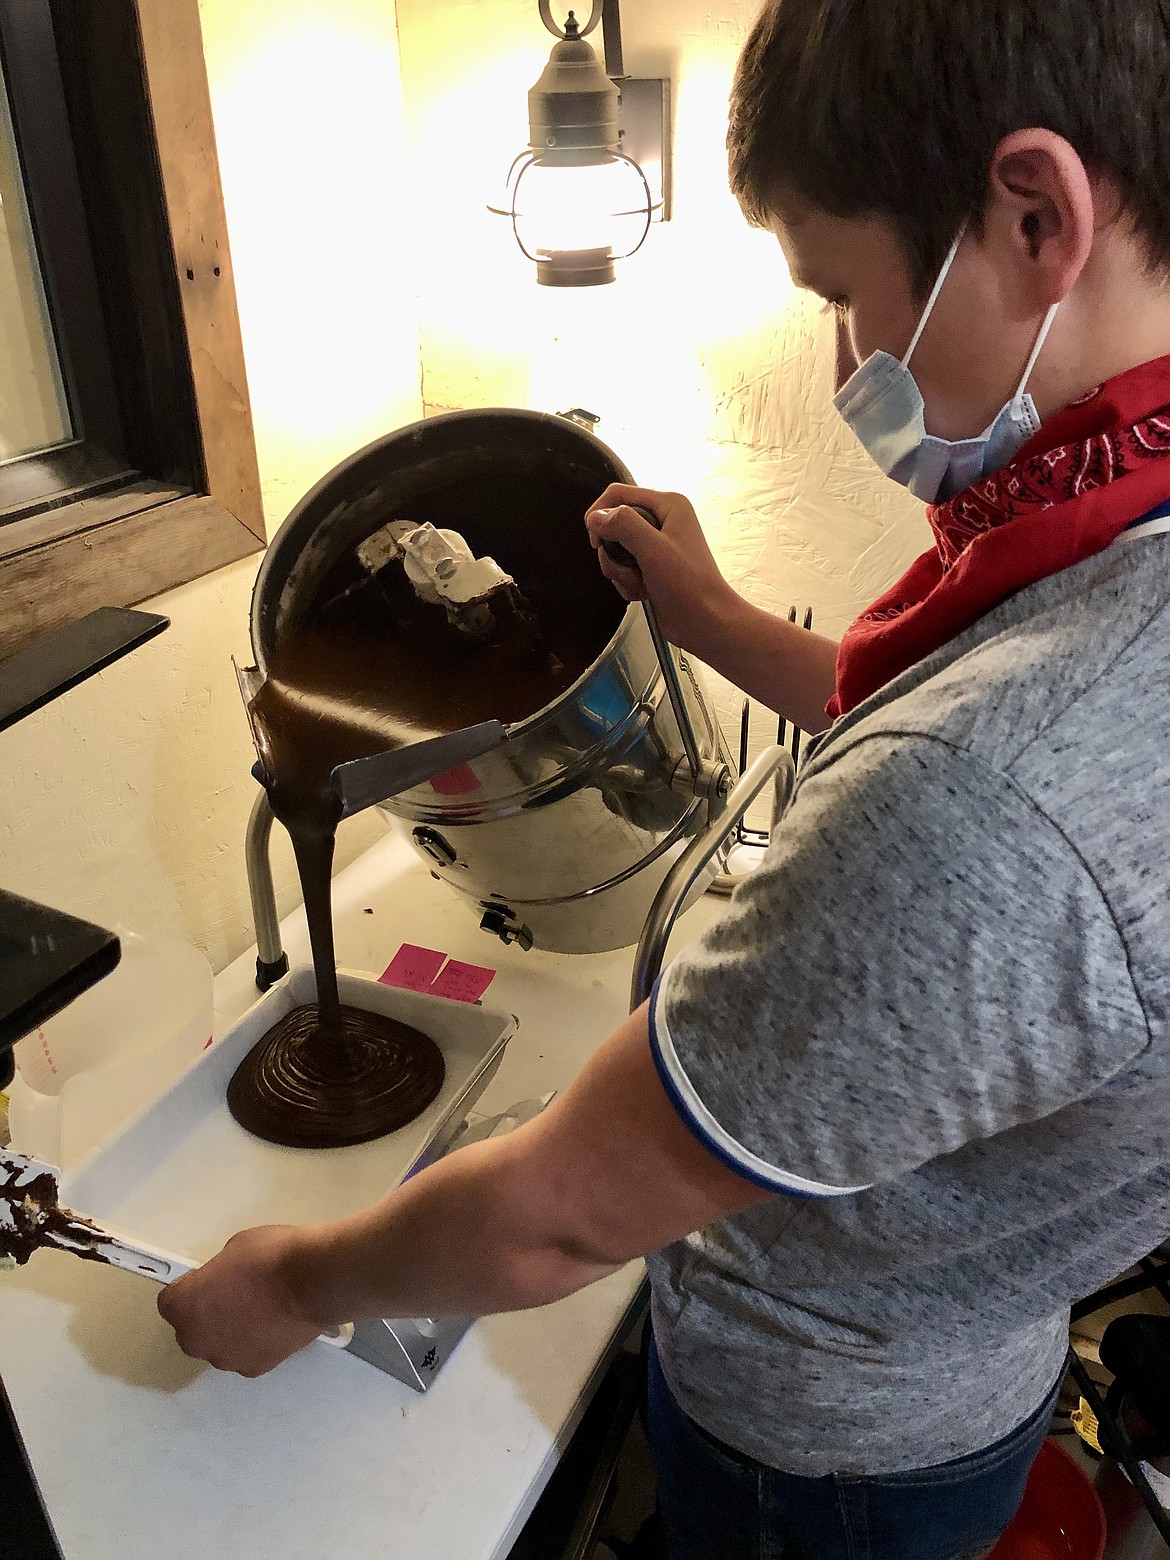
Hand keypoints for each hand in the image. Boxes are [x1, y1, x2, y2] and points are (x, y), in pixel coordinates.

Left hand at [157, 1224, 326, 1376]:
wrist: (313, 1281)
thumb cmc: (270, 1256)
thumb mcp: (234, 1248)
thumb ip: (218, 1273)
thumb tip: (224, 1283)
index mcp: (181, 1306)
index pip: (171, 1300)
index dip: (192, 1287)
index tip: (211, 1279)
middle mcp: (195, 1339)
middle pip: (192, 1327)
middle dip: (207, 1313)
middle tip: (236, 1293)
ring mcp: (225, 1358)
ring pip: (219, 1344)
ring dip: (231, 1331)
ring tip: (261, 1309)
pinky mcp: (254, 1368)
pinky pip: (246, 1353)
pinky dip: (255, 1342)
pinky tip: (274, 1323)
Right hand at [584, 484, 739, 656]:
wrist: (704, 622)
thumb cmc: (691, 586)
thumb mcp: (653, 549)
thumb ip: (623, 525)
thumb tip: (596, 518)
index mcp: (668, 505)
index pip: (618, 494)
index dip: (601, 514)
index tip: (596, 539)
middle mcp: (662, 521)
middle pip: (613, 524)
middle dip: (613, 552)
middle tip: (626, 567)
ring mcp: (656, 545)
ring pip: (615, 550)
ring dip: (620, 571)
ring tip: (640, 582)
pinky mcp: (651, 566)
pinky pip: (623, 568)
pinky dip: (627, 583)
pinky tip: (644, 592)